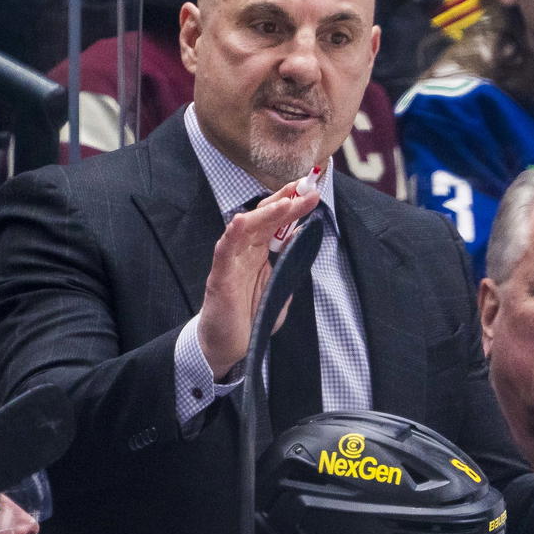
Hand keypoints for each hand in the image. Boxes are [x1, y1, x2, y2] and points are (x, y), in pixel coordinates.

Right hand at [197, 182, 319, 379]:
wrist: (229, 346)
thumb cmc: (251, 317)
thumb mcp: (279, 288)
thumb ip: (289, 267)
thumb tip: (302, 244)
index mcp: (260, 253)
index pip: (277, 222)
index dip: (293, 206)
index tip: (313, 192)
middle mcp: (245, 252)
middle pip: (264, 218)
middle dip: (285, 201)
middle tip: (306, 187)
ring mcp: (231, 262)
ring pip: (247, 228)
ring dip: (266, 213)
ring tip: (286, 201)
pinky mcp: (220, 277)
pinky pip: (225, 251)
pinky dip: (233, 235)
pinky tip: (243, 220)